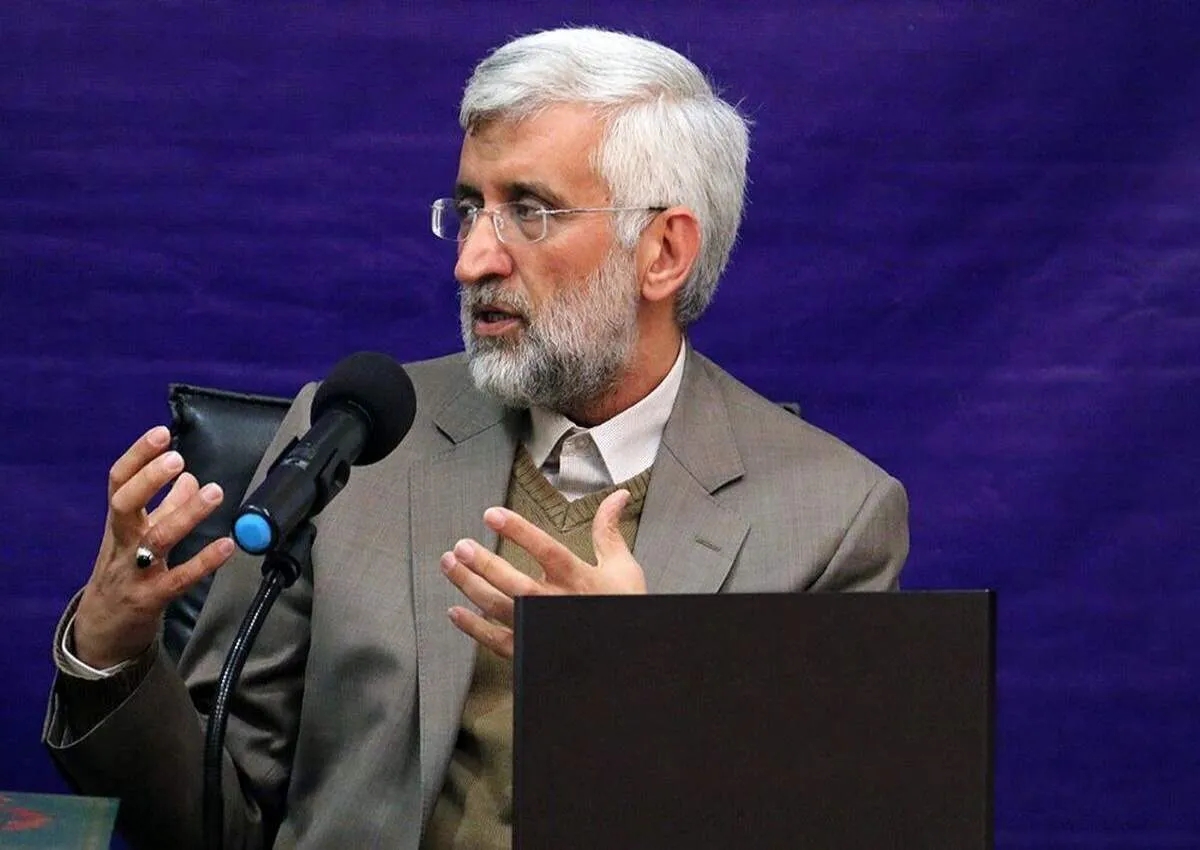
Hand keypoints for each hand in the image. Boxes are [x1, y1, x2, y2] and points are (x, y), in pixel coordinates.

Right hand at [73, 425, 235, 668]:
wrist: (102, 630)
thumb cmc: (125, 571)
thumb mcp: (138, 535)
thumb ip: (165, 506)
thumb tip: (191, 477)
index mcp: (119, 522)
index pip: (119, 482)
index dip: (137, 456)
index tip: (161, 433)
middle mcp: (121, 543)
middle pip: (124, 505)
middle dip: (149, 480)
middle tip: (177, 459)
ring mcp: (133, 571)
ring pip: (156, 539)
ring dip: (186, 514)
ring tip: (214, 492)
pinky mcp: (151, 599)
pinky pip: (178, 579)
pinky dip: (204, 561)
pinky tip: (228, 545)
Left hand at [442, 489, 645, 658]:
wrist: (628, 657)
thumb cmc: (624, 609)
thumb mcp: (622, 568)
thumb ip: (609, 531)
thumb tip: (618, 496)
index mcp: (579, 579)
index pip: (545, 550)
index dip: (518, 531)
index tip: (491, 515)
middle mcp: (557, 604)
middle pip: (514, 582)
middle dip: (483, 564)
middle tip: (460, 546)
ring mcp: (541, 629)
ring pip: (499, 608)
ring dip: (470, 586)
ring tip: (450, 566)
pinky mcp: (532, 651)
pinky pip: (497, 640)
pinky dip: (474, 627)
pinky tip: (456, 611)